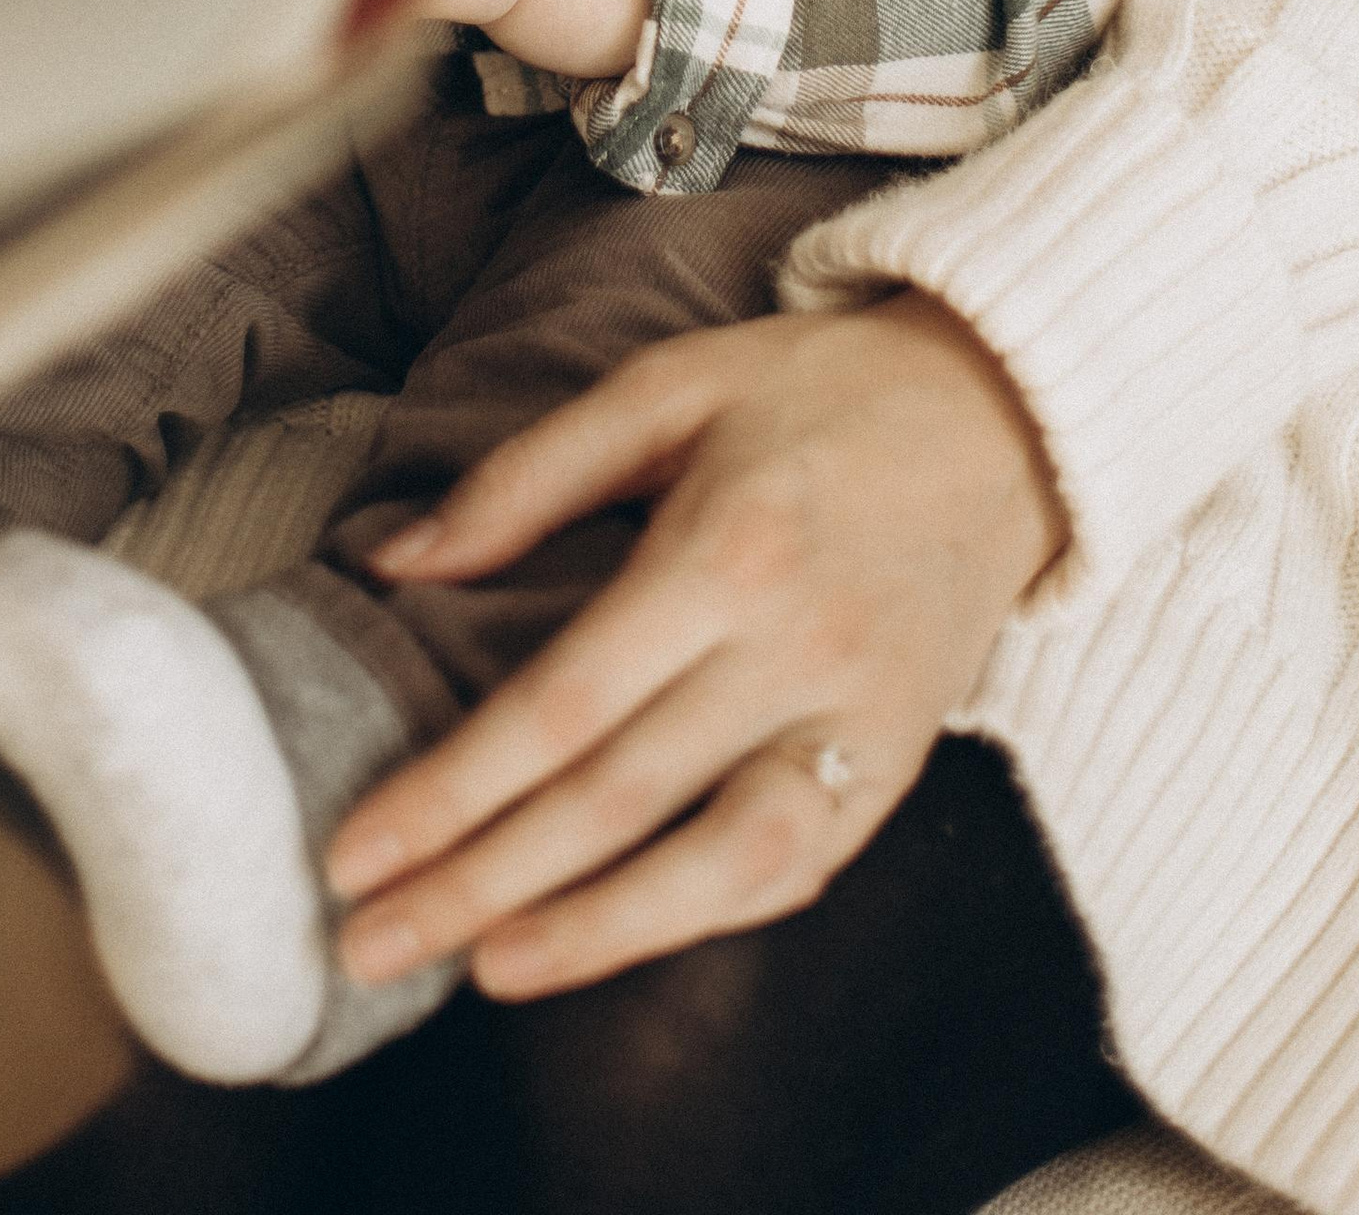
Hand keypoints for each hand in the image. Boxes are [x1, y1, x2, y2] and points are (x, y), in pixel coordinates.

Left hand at [325, 292, 1065, 998]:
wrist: (1005, 419)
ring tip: (476, 973)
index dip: (452, 792)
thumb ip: (526, 476)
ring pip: (715, 865)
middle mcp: (796, 652)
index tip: (353, 853)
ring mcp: (858, 723)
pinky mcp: (898, 768)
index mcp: (727, 550)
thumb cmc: (814, 391)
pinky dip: (695, 917)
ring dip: (589, 935)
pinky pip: (791, 869)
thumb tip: (394, 563)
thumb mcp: (665, 386)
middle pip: (615, 801)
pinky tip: (606, 941)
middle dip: (478, 886)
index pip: (564, 707)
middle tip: (366, 948)